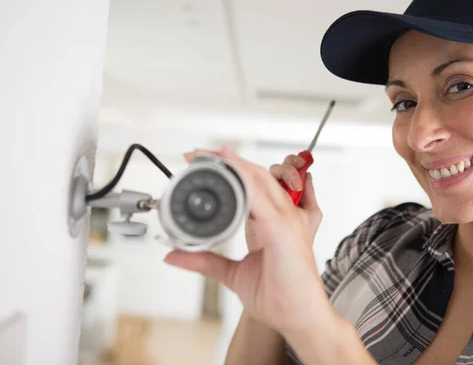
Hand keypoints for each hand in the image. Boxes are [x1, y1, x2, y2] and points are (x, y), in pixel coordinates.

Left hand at [164, 145, 330, 334]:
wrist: (300, 319)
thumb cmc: (279, 296)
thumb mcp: (234, 273)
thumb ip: (205, 260)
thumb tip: (173, 254)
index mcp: (275, 222)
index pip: (254, 185)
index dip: (231, 169)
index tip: (203, 161)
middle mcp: (284, 216)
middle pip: (257, 175)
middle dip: (228, 160)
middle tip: (198, 153)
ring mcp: (287, 221)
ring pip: (261, 180)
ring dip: (234, 165)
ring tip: (209, 155)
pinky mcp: (284, 231)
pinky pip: (262, 200)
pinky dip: (244, 183)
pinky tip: (229, 173)